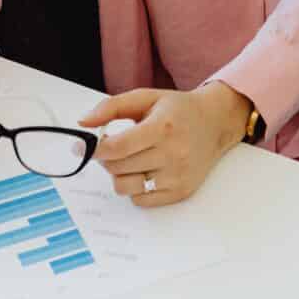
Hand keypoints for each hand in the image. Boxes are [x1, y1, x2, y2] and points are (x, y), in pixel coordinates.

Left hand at [79, 82, 247, 207]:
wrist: (216, 123)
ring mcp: (177, 176)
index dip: (96, 149)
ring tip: (129, 160)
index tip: (87, 146)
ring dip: (119, 175)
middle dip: (107, 159)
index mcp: (162, 127)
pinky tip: (144, 171)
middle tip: (113, 147)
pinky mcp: (180, 192)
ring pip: (126, 187)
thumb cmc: (178, 110)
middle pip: (118, 167)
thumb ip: (112, 106)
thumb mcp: (146, 97)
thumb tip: (83, 123)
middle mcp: (173, 154)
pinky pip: (141, 200)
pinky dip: (135, 188)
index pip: (118, 147)